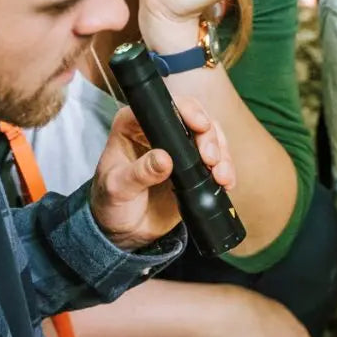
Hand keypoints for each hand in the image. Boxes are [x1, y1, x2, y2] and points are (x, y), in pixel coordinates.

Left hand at [91, 103, 234, 250]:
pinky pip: (215, 161)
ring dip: (222, 154)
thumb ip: (139, 172)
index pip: (162, 106)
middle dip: (209, 136)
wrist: (125, 230)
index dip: (185, 111)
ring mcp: (178, 148)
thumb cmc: (111, 203)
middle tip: (211, 159)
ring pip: (210, 137)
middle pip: (193, 118)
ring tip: (221, 176)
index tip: (200, 126)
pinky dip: (225, 169)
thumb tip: (164, 159)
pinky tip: (225, 183)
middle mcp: (158, 131)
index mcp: (133, 125)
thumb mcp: (118, 188)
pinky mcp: (193, 167)